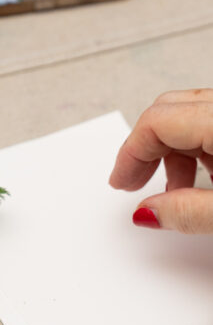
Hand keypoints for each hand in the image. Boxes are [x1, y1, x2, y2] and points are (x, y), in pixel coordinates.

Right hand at [108, 89, 212, 232]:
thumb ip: (189, 213)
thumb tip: (148, 212)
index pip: (157, 122)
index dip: (130, 153)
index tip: (121, 182)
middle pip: (170, 112)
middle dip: (146, 148)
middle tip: (134, 182)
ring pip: (192, 117)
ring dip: (174, 152)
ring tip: (177, 191)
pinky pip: (212, 124)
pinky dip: (201, 148)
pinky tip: (207, 179)